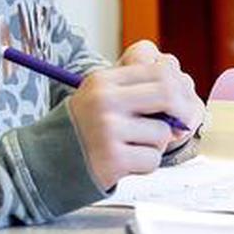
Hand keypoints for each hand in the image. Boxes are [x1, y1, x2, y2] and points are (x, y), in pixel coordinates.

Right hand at [65, 40, 203, 190]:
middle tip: (177, 125)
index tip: (178, 103)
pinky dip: (145, 164)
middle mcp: (103, 101)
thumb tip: (185, 89)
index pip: (162, 69)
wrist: (49, 163)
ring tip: (133, 146)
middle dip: (181, 111)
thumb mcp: (105, 95)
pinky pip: (153, 159)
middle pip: (169, 93)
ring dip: (156, 144)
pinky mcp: (112, 159)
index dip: (180, 87)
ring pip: (163, 132)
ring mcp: (106, 130)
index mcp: (103, 80)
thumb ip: (143, 85)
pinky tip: (126, 161)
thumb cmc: (88, 128)